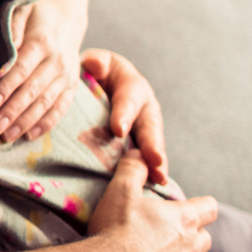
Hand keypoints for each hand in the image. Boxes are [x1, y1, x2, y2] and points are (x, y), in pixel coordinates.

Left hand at [0, 0, 88, 141]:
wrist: (67, 15)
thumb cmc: (36, 13)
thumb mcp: (21, 10)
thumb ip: (11, 27)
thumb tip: (3, 53)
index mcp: (42, 43)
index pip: (21, 69)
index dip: (6, 88)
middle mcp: (57, 62)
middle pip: (33, 90)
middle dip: (13, 111)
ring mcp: (67, 76)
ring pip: (46, 103)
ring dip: (26, 122)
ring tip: (7, 136)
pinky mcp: (72, 86)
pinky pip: (60, 108)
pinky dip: (46, 123)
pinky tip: (30, 135)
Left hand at [83, 49, 169, 185]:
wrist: (94, 86)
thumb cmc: (93, 73)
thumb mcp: (94, 63)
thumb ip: (95, 63)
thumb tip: (94, 66)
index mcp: (132, 87)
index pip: (129, 100)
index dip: (124, 114)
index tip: (118, 130)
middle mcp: (144, 110)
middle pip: (149, 127)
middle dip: (151, 144)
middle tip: (154, 161)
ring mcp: (144, 129)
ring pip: (151, 146)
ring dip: (155, 163)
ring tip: (158, 179)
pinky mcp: (138, 145)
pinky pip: (145, 159)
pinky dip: (147, 173)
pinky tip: (148, 188)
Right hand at [87, 149, 218, 251]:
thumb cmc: (116, 230)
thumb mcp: (120, 192)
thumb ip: (133, 169)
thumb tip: (139, 153)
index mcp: (184, 219)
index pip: (210, 208)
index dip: (200, 206)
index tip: (186, 208)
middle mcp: (191, 244)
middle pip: (205, 237)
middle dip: (192, 234)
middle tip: (168, 232)